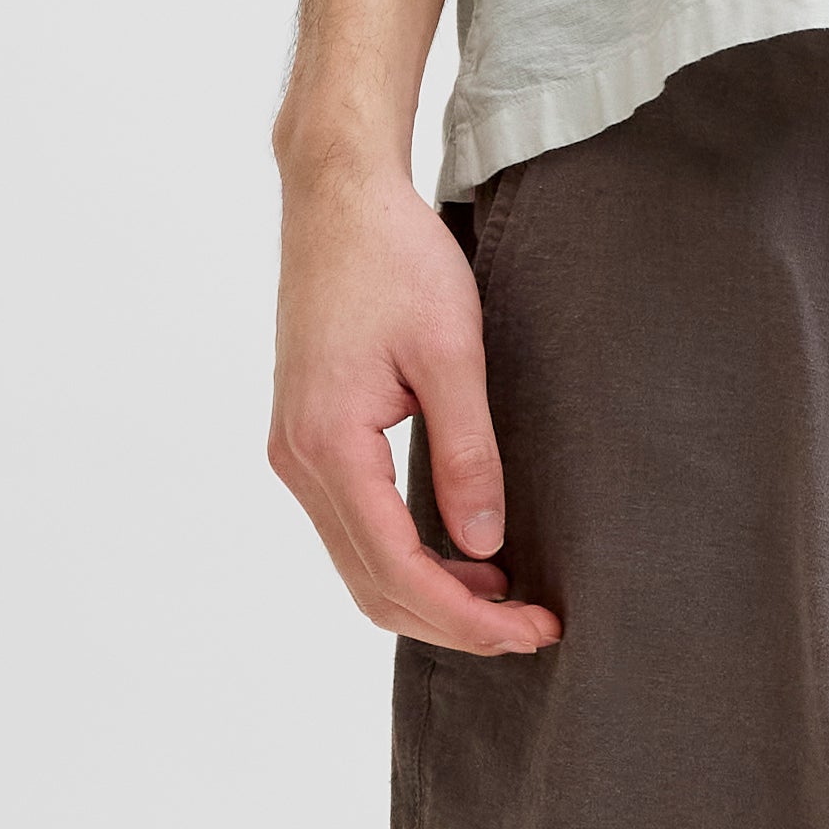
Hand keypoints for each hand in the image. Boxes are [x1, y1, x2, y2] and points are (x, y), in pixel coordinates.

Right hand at [267, 141, 562, 655]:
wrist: (339, 199)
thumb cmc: (396, 259)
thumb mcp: (452, 352)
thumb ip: (468, 453)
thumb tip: (486, 545)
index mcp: (329, 445)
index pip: (397, 569)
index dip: (467, 616)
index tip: (533, 629)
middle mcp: (298, 461)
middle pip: (371, 584)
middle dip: (452, 622)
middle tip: (532, 629)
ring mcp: (295, 452)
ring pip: (359, 564)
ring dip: (429, 595)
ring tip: (507, 600)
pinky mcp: (308, 439)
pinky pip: (353, 527)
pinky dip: (406, 558)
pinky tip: (465, 555)